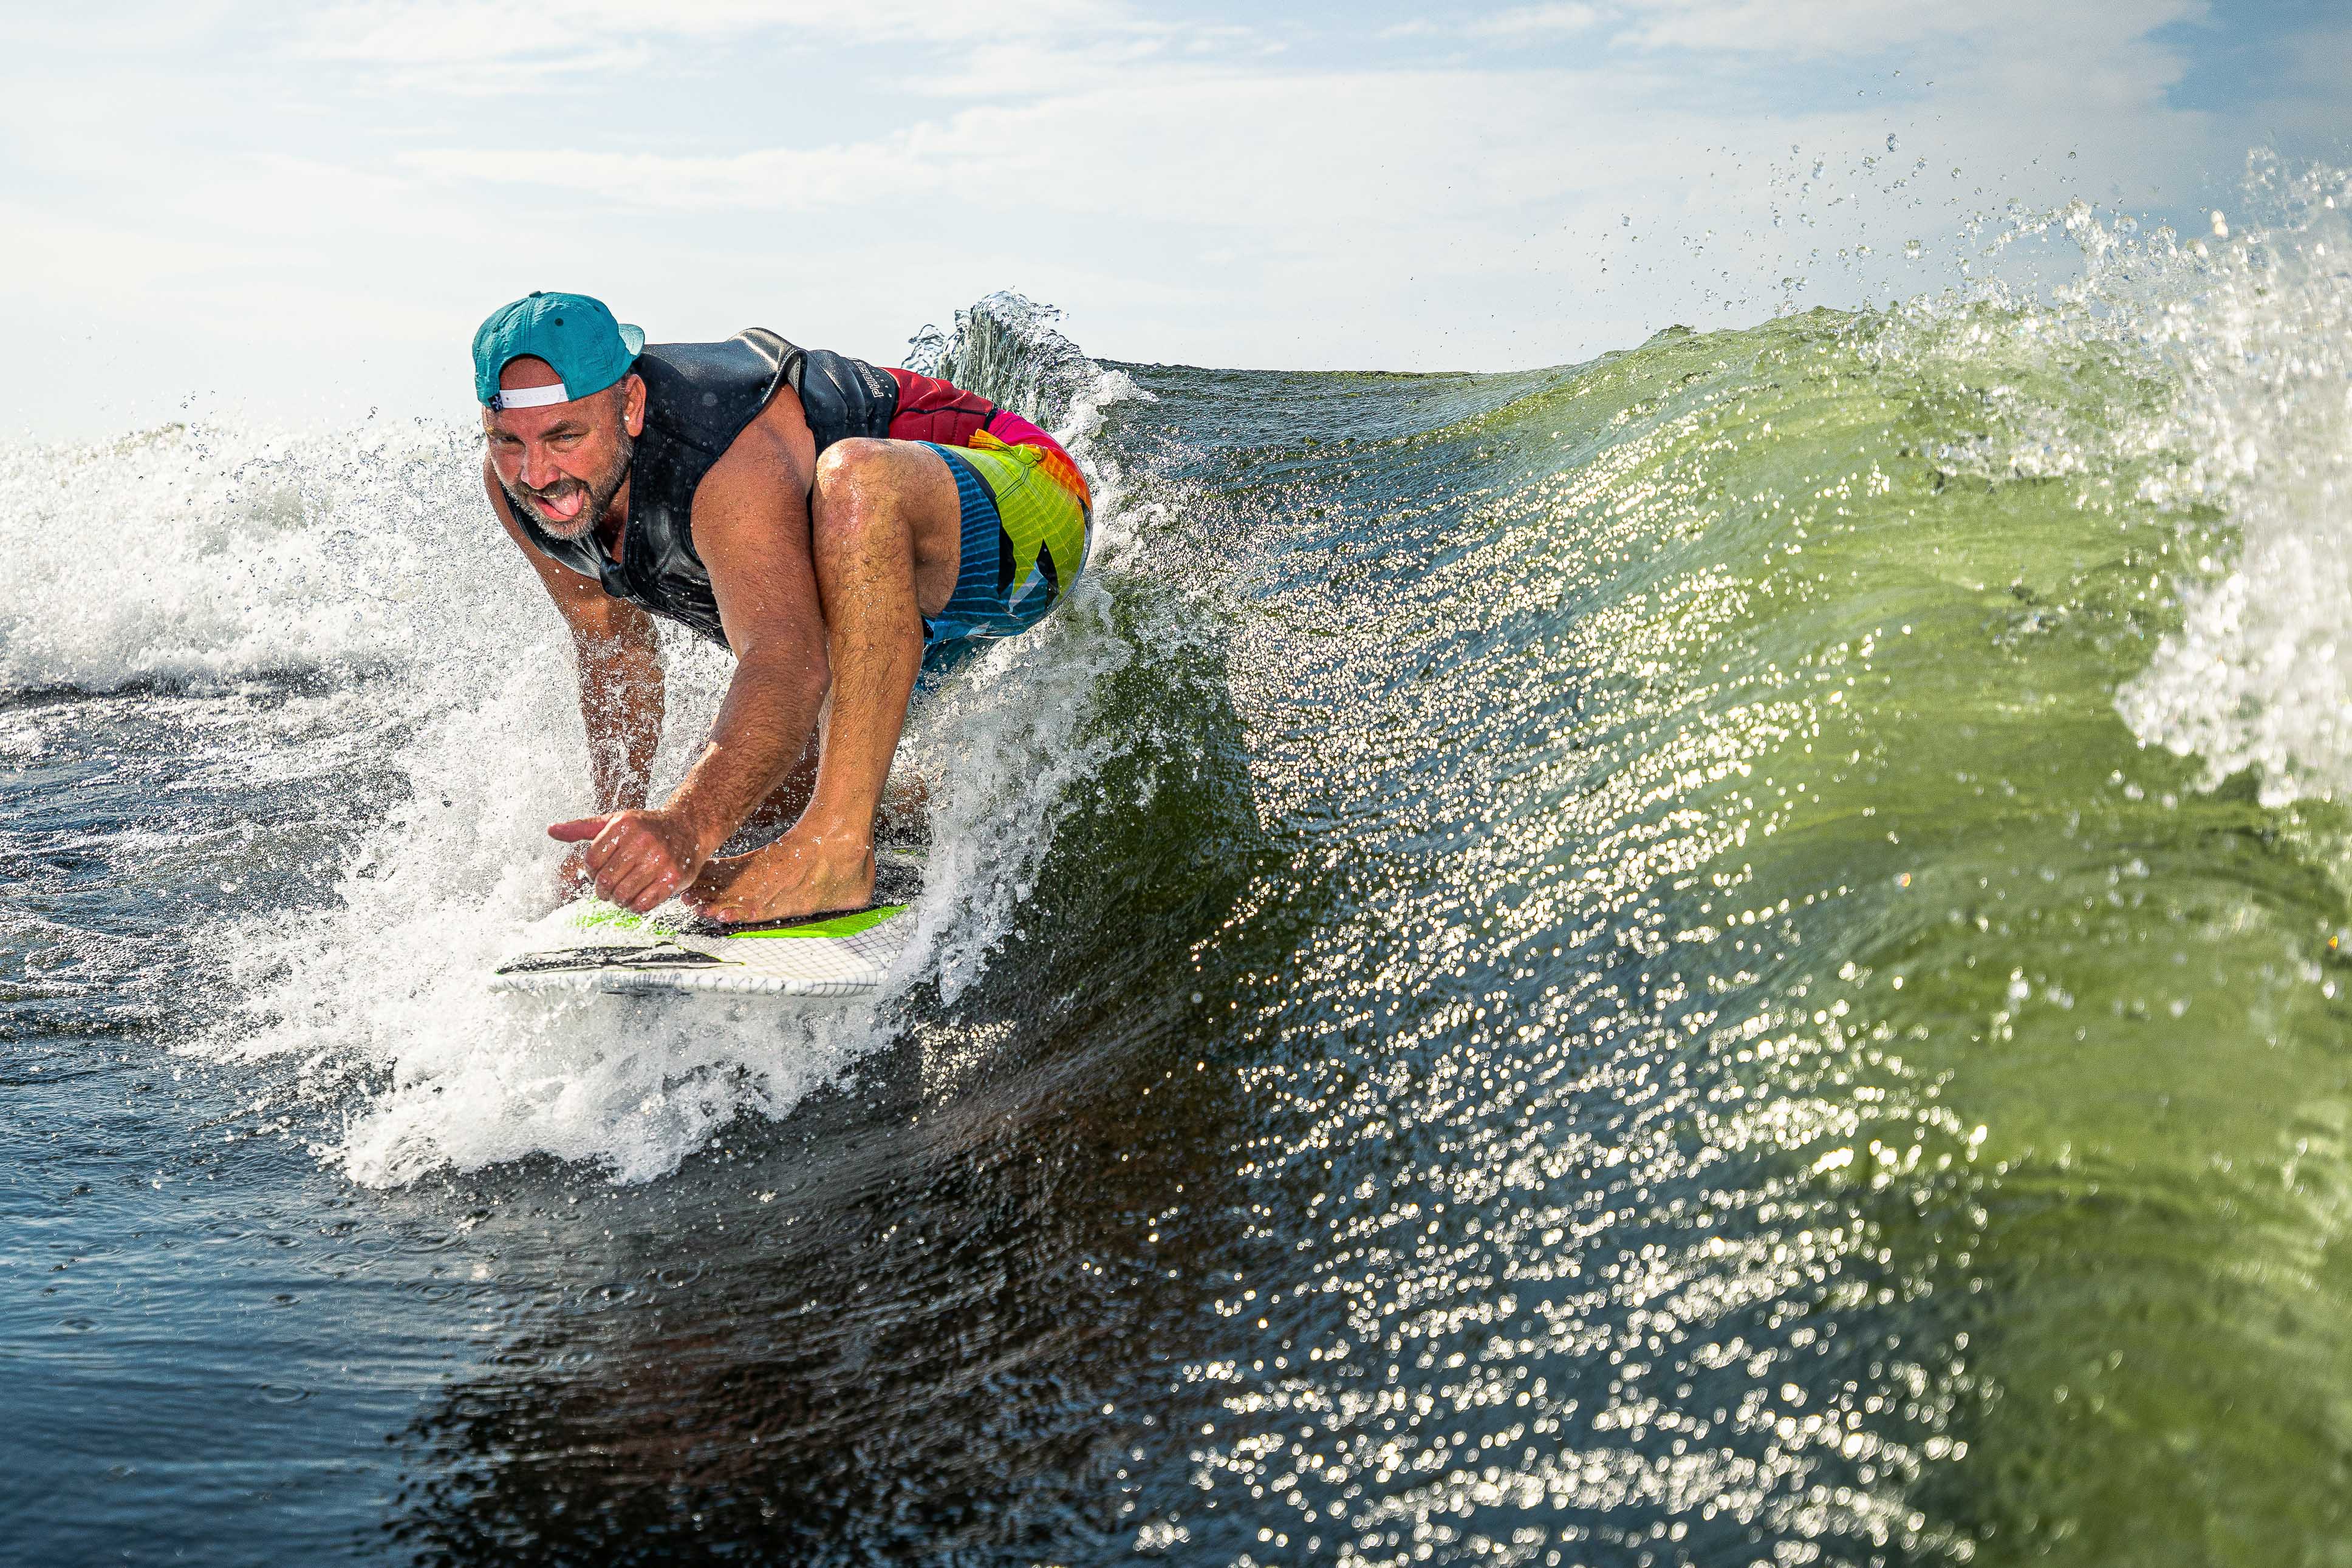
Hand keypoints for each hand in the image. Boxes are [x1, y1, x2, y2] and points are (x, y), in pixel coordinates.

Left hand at [548, 809, 707, 913]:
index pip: (591, 862)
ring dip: (618, 900)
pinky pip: (644, 904)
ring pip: (623, 895)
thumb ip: (582, 827)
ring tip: (622, 895)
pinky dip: (635, 907)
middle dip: (603, 891)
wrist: (687, 828)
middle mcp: (642, 841)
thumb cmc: (646, 827)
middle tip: (608, 890)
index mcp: (623, 825)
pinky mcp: (674, 878)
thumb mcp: (615, 821)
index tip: (598, 874)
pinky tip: (637, 898)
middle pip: (605, 881)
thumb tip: (550, 830)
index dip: (590, 874)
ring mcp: (660, 860)